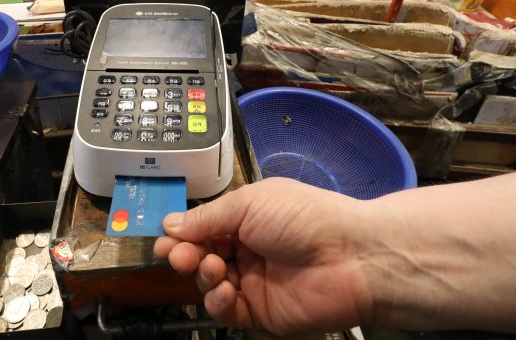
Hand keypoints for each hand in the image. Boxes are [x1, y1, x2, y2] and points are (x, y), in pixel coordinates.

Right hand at [154, 178, 374, 335]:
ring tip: (211, 267)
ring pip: (209, 284)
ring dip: (202, 275)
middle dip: (185, 255)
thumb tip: (171, 223)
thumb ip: (207, 217)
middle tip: (178, 256)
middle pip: (201, 257)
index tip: (164, 239)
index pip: (203, 229)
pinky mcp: (260, 313)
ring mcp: (253, 283)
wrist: (351, 257)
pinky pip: (226, 311)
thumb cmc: (302, 218)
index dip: (183, 234)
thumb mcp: (250, 204)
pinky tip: (222, 289)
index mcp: (246, 220)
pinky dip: (217, 301)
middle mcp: (247, 250)